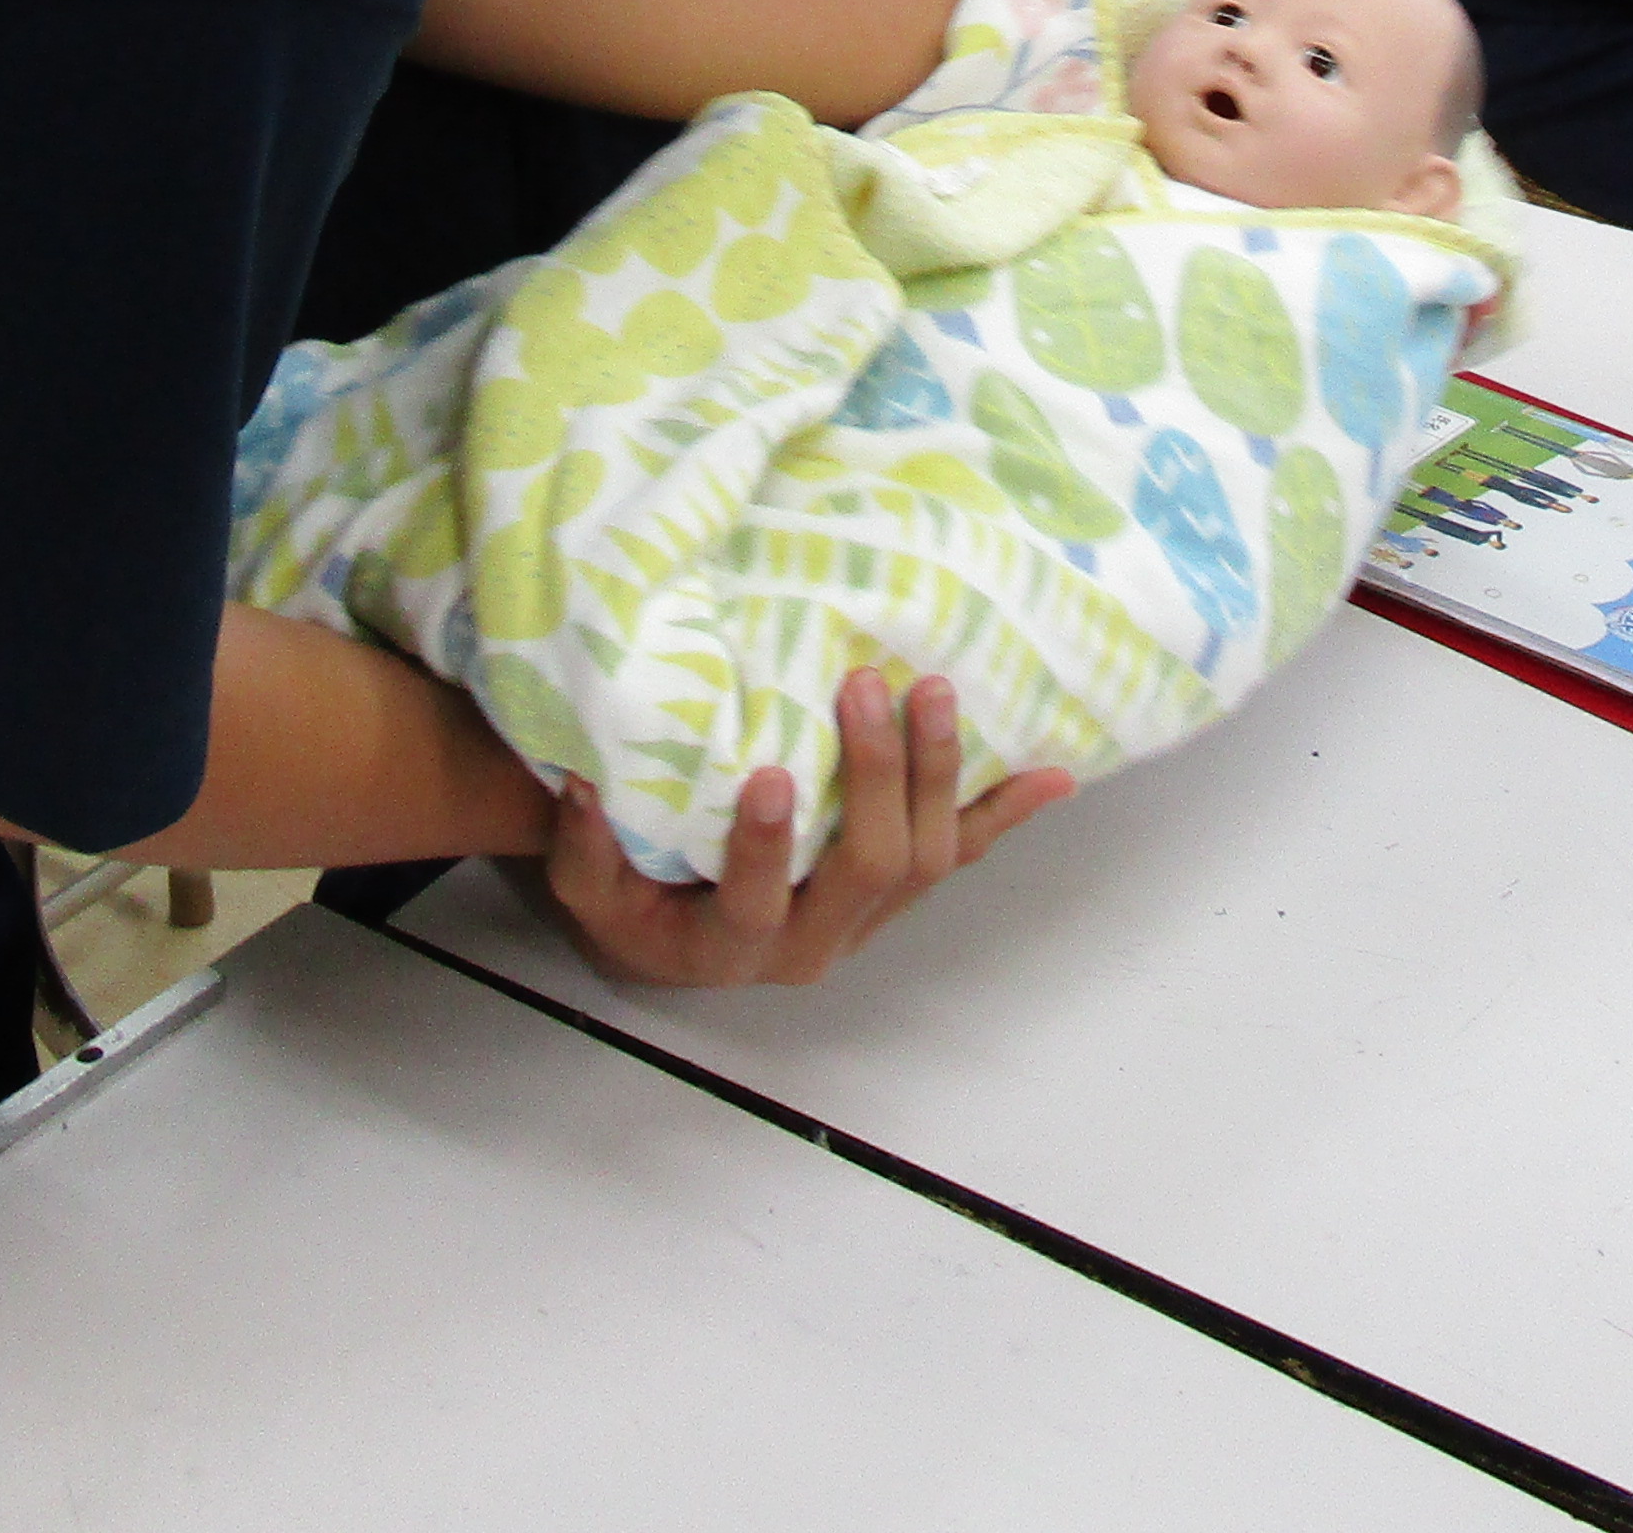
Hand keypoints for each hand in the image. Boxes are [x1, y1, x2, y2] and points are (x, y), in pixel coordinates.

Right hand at [527, 670, 1070, 990]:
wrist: (679, 934)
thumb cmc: (634, 901)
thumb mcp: (589, 888)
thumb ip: (583, 845)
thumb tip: (579, 780)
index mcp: (733, 944)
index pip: (755, 902)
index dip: (767, 847)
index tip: (770, 773)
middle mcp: (813, 942)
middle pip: (867, 868)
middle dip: (877, 778)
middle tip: (867, 686)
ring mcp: (866, 916)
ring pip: (925, 858)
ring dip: (938, 775)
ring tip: (935, 691)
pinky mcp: (897, 890)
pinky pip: (961, 854)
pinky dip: (1006, 813)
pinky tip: (1053, 775)